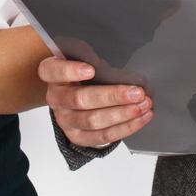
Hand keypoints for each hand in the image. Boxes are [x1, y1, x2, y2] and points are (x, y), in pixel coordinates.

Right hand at [38, 56, 152, 147]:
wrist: (71, 95)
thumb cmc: (82, 72)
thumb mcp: (83, 58)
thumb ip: (95, 60)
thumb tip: (128, 72)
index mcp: (51, 74)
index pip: (54, 71)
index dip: (71, 71)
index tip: (91, 70)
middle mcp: (55, 99)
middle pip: (80, 100)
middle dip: (112, 97)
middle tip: (137, 92)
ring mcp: (65, 120)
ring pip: (93, 121)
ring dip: (122, 114)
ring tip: (144, 105)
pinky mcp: (78, 137)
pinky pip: (102, 136)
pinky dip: (125, 128)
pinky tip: (142, 118)